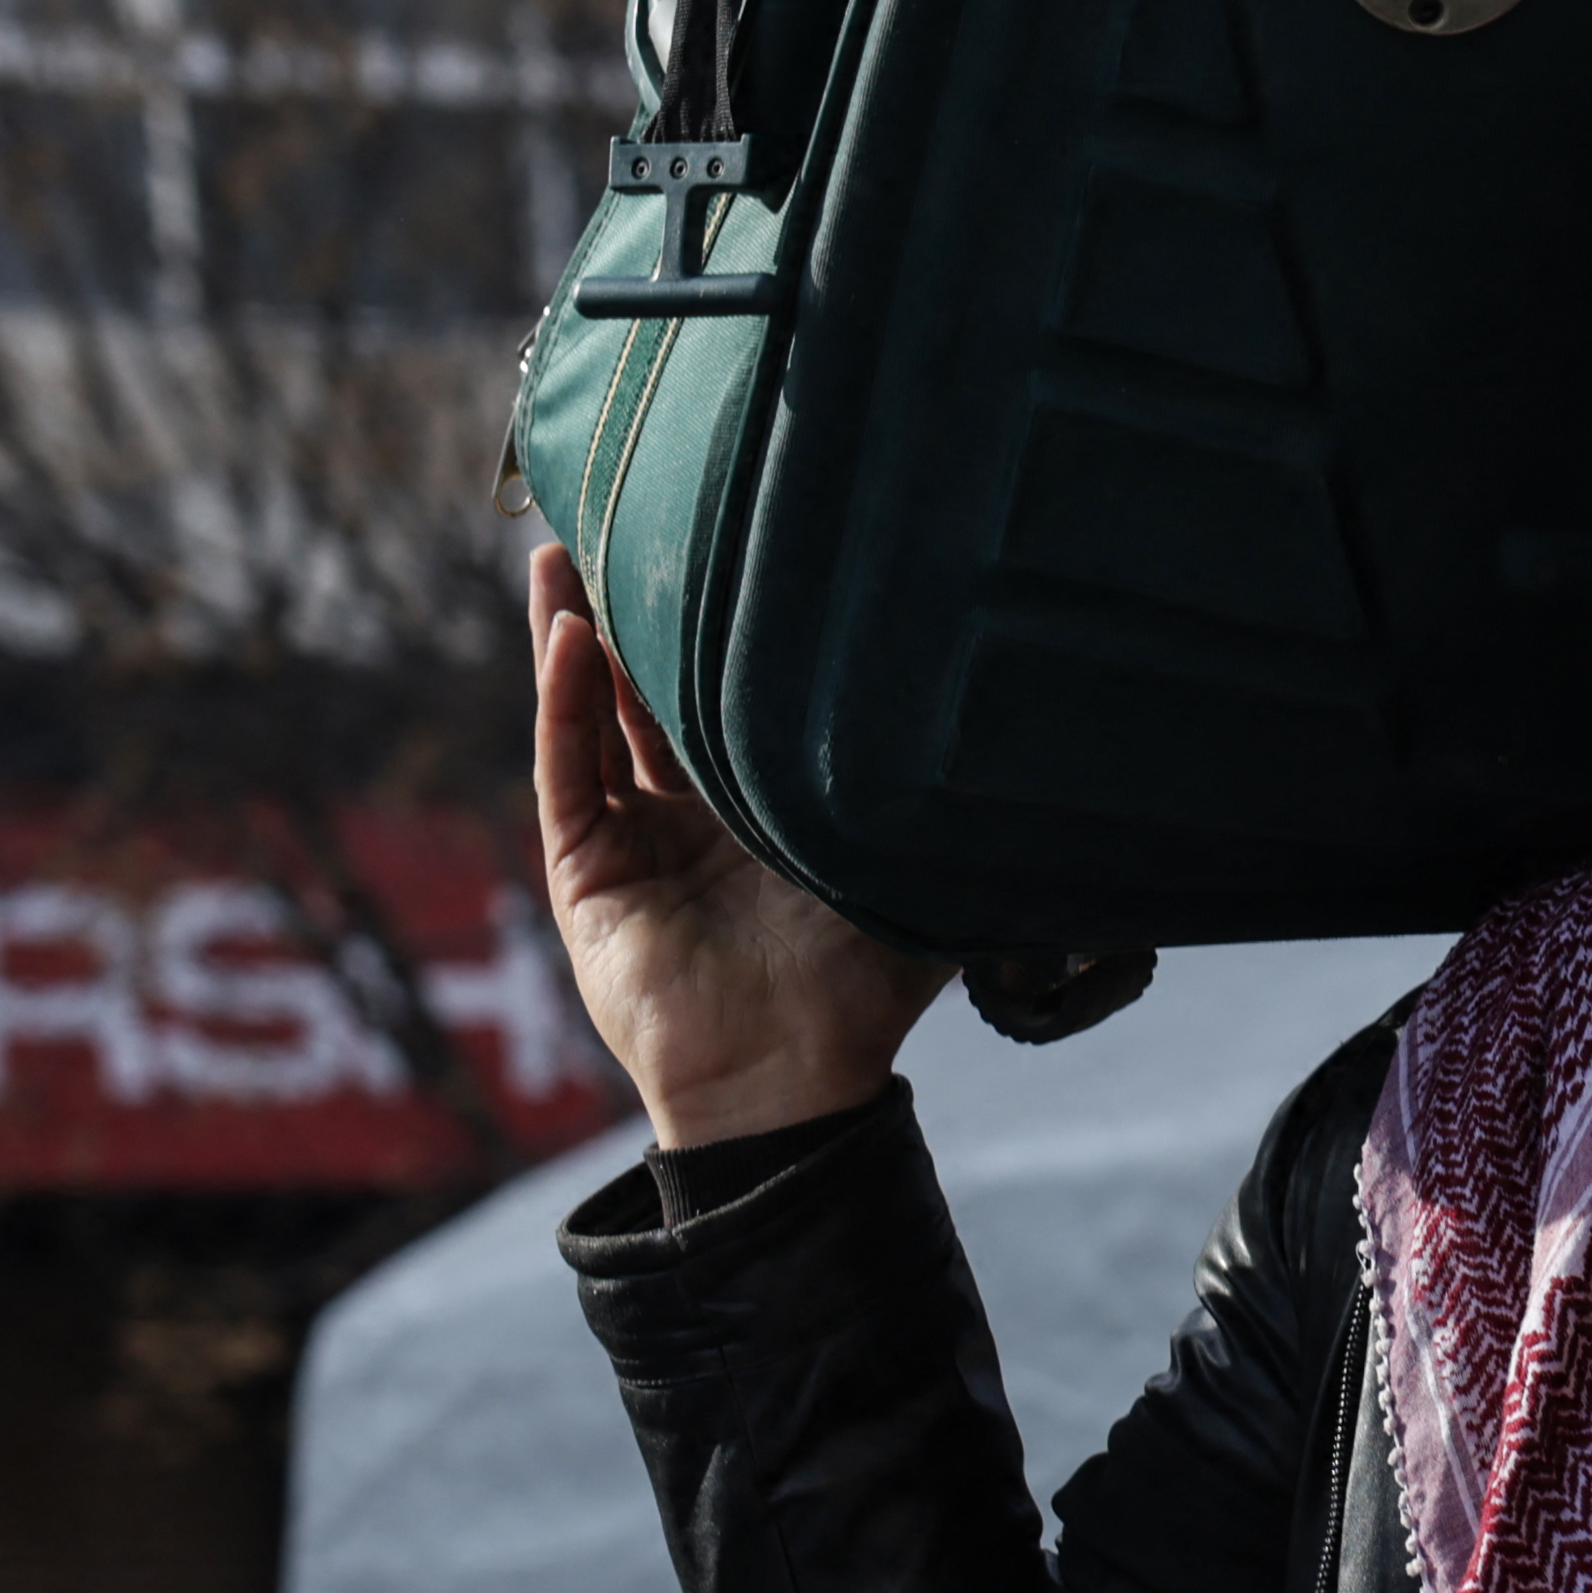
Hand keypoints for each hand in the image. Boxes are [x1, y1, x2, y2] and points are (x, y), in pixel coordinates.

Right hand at [528, 541, 937, 1152]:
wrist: (796, 1074)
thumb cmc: (862, 987)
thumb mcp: (908, 866)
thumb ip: (941, 806)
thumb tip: (1033, 735)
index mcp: (761, 813)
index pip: (724, 702)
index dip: (713, 630)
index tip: (714, 545)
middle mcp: (688, 820)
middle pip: (644, 692)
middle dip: (630, 611)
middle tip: (620, 518)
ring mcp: (630, 843)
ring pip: (589, 715)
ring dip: (572, 634)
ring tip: (558, 548)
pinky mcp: (584, 872)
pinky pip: (567, 771)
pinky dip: (562, 704)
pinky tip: (567, 635)